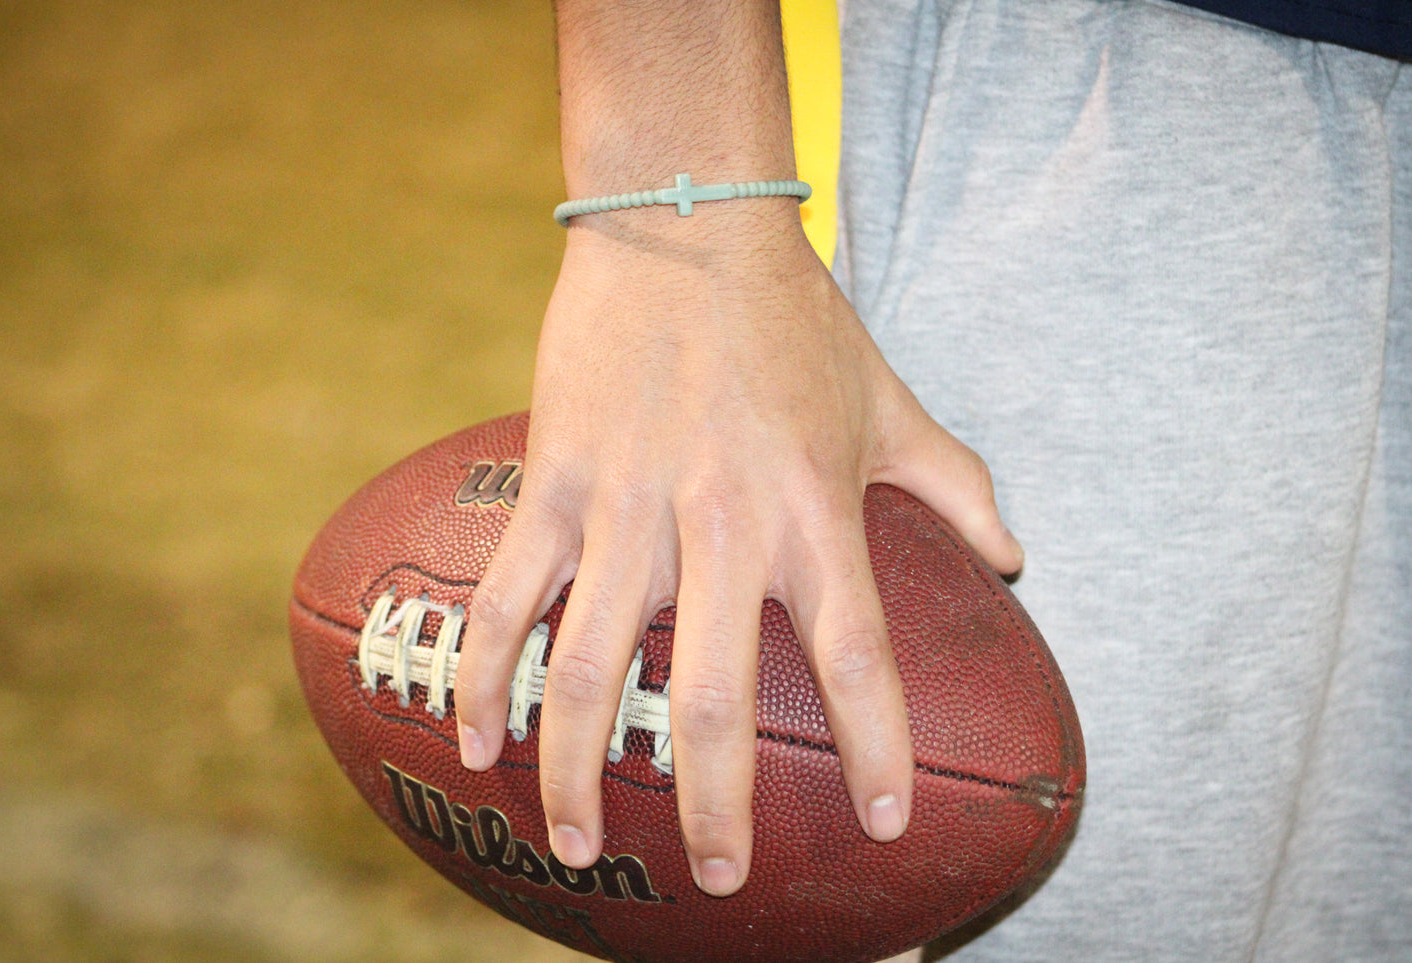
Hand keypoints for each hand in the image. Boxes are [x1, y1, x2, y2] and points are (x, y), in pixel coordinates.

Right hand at [452, 213, 1021, 896]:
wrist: (687, 222)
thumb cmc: (795, 318)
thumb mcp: (891, 401)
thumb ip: (957, 484)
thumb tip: (1018, 559)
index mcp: (813, 512)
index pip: (856, 656)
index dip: (874, 746)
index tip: (885, 823)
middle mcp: (723, 523)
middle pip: (711, 695)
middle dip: (710, 803)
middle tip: (715, 879)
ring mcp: (628, 505)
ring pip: (592, 663)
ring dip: (580, 766)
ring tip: (579, 843)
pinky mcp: (557, 481)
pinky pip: (511, 598)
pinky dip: (488, 678)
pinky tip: (479, 746)